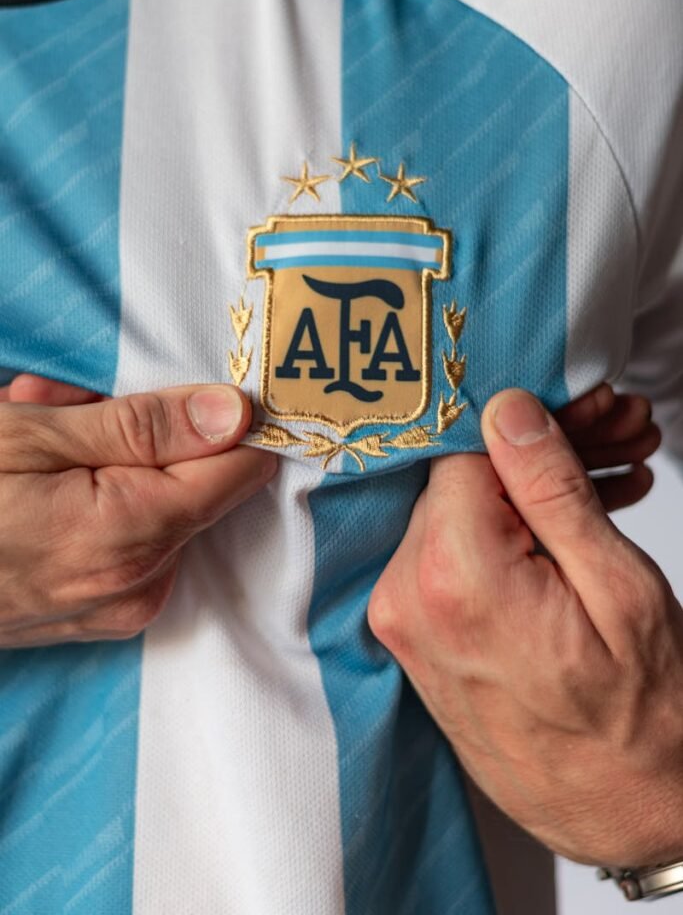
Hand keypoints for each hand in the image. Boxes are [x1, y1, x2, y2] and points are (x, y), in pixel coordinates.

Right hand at [0, 376, 275, 646]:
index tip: (194, 384)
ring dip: (107, 459)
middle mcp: (139, 584)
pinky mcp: (100, 614)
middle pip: (191, 483)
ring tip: (35, 428)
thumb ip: (145, 427)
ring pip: (156, 505)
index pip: (238, 472)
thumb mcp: (34, 437)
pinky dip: (96, 498)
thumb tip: (236, 413)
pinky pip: (128, 539)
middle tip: (63, 402)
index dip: (226, 422)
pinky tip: (38, 478)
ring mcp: (118, 607)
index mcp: (134, 537)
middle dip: (139, 433)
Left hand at [368, 389, 682, 866]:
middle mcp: (408, 598)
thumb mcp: (617, 588)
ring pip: (467, 512)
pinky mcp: (417, 634)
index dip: (535, 422)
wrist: (620, 813)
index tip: (586, 410)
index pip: (469, 450)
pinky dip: (514, 530)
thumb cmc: (639, 718)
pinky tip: (580, 517)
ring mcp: (405, 621)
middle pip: (467, 480)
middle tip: (620, 432)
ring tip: (618, 472)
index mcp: (453, 578)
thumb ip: (550, 490)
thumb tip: (508, 410)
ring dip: (538, 488)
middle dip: (546, 449)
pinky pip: (459, 554)